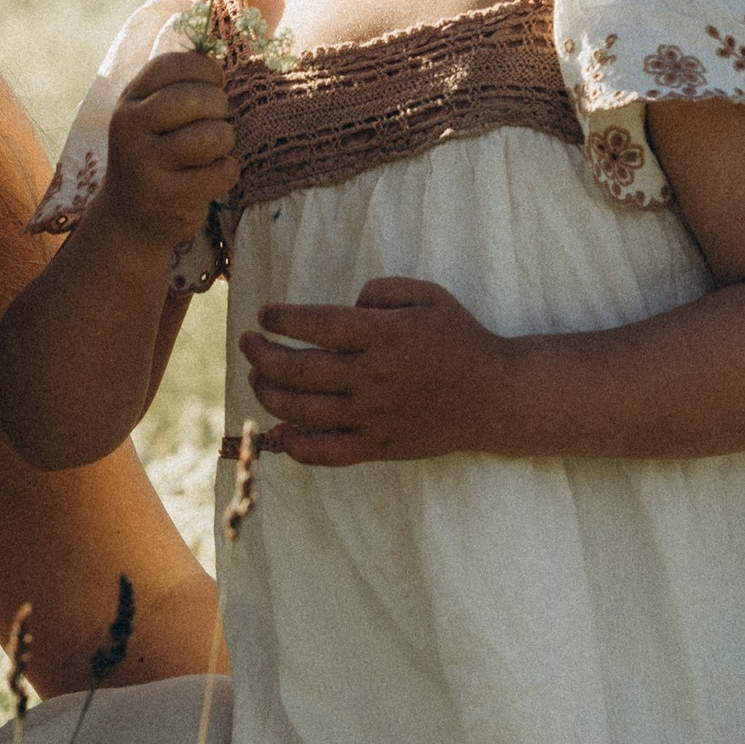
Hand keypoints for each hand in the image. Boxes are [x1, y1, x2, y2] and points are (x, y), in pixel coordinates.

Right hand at [93, 47, 238, 257]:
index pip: (172, 65)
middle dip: (219, 106)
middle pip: (194, 98)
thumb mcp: (151, 118)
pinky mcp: (168, 197)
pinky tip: (214, 174)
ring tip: (215, 150)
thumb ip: (177, 88)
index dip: (205, 69)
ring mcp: (146, 165)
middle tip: (218, 120)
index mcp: (128, 102)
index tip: (215, 83)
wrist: (129, 219)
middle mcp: (130, 129)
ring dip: (225, 140)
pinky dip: (227, 171)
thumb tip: (220, 58)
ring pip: (210, 135)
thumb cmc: (153, 156)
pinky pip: (220, 172)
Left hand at [240, 274, 509, 464]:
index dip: (281, 319)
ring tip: (256, 378)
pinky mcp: (377, 445)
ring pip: (301, 410)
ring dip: (268, 394)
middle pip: (297, 369)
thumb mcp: (428, 295)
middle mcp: (372, 376)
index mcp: (382, 335)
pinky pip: (325, 453)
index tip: (264, 315)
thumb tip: (345, 303)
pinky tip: (279, 432)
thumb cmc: (459, 339)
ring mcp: (372, 415)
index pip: (315, 325)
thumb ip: (381, 290)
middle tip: (248, 343)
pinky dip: (295, 446)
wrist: (495, 396)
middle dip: (261, 354)